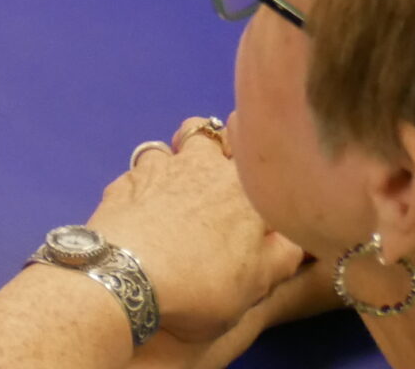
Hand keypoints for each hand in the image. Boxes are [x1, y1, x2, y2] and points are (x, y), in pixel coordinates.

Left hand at [87, 121, 305, 343]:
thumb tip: (293, 233)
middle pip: (204, 132)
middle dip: (208, 145)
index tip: (251, 174)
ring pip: (166, 147)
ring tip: (172, 196)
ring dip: (171, 164)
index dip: (251, 158)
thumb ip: (283, 252)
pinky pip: (136, 174)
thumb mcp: (261, 281)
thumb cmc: (205, 282)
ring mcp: (154, 169)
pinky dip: (141, 187)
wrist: (128, 277)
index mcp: (240, 184)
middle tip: (210, 178)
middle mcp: (198, 165)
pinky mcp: (121, 183)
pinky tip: (141, 212)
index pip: (252, 149)